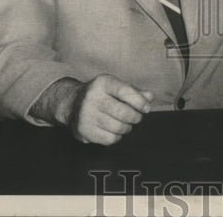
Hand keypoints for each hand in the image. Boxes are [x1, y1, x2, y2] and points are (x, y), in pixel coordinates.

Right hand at [38, 75, 152, 144]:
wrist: (72, 103)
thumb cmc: (101, 94)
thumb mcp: (116, 87)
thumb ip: (134, 92)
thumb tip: (150, 97)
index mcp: (102, 83)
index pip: (126, 92)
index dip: (140, 101)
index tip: (146, 108)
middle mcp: (92, 97)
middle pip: (124, 113)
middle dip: (136, 117)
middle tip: (136, 117)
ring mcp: (86, 115)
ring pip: (118, 128)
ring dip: (127, 127)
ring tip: (126, 123)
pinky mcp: (83, 130)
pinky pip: (109, 139)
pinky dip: (117, 137)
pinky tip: (115, 130)